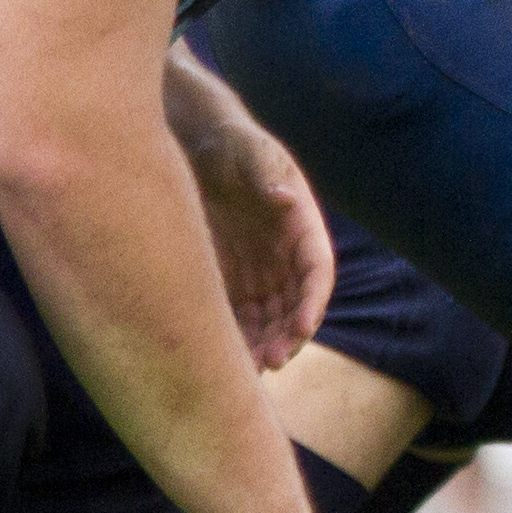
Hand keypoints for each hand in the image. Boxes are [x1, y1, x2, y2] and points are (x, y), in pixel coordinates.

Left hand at [166, 58, 333, 366]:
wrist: (194, 145)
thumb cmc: (228, 142)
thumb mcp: (247, 149)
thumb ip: (264, 171)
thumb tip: (284, 198)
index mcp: (301, 225)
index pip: (317, 271)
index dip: (313, 302)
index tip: (302, 328)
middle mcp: (285, 254)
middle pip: (295, 304)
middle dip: (288, 335)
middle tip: (272, 360)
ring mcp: (259, 268)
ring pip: (268, 318)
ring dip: (263, 344)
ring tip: (246, 369)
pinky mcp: (230, 277)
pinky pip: (237, 315)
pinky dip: (235, 337)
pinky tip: (221, 357)